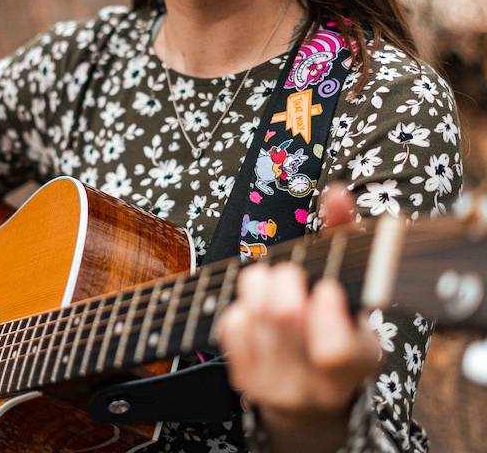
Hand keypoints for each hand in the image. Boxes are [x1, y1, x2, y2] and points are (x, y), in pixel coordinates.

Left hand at [216, 185, 380, 450]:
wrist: (309, 395)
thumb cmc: (337, 328)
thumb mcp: (354, 292)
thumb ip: (345, 237)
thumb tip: (335, 192)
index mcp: (355, 364)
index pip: (333, 350)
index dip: (325, 308)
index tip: (326, 287)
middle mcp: (315, 386)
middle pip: (283, 315)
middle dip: (285, 278)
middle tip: (293, 275)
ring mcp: (275, 386)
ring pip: (253, 313)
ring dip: (260, 286)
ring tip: (276, 288)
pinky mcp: (243, 378)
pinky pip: (231, 324)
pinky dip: (242, 305)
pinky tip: (259, 310)